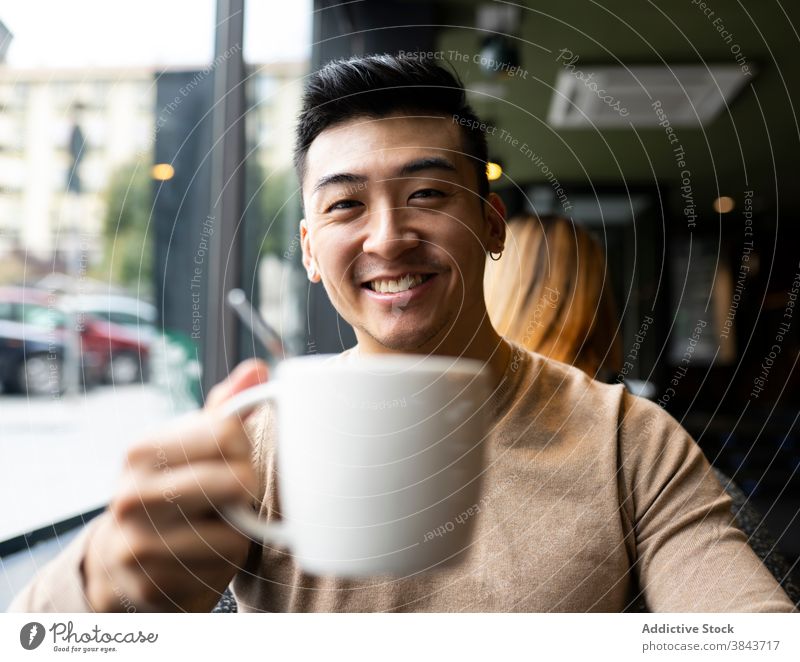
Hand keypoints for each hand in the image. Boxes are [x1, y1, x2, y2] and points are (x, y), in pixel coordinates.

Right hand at [83, 359, 267, 611]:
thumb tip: (258, 368)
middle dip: (247, 490)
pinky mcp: (151, 585)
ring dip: (236, 533)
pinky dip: (223, 564)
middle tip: (233, 495)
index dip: (245, 447)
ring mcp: (137, 544)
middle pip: (238, 481)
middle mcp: (132, 496)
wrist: (120, 559)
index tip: (235, 457)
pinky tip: (201, 557)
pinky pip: (222, 570)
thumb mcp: (189, 445)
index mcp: (142, 451)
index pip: (229, 433)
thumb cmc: (170, 489)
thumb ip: (225, 409)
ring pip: (234, 533)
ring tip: (212, 526)